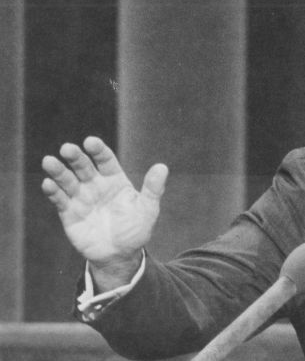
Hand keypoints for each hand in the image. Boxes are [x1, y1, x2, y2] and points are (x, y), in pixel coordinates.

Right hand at [41, 137, 167, 286]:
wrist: (120, 255)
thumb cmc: (135, 230)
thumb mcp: (147, 209)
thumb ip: (153, 189)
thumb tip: (162, 167)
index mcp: (115, 180)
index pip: (105, 160)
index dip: (98, 150)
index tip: (90, 142)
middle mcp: (96, 185)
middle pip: (84, 166)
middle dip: (75, 157)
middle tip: (67, 148)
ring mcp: (81, 198)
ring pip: (67, 180)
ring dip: (58, 171)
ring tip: (49, 161)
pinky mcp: (69, 213)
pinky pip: (59, 199)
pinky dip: (53, 192)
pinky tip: (48, 184)